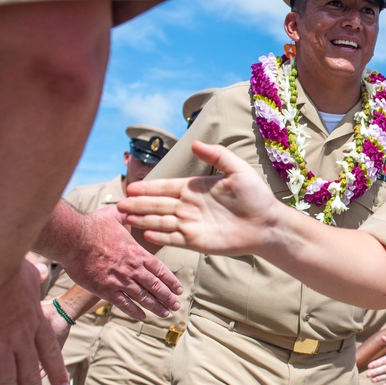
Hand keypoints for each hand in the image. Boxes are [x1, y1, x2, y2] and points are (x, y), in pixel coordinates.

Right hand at [0, 259, 67, 384]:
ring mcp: (0, 345)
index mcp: (36, 322)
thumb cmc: (7, 266)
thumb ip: (36, 277)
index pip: (49, 352)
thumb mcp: (29, 273)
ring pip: (7, 382)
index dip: (56, 372)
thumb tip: (43, 270)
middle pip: (31, 373)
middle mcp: (22, 338)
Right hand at [62, 205, 181, 320]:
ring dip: (156, 306)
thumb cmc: (92, 225)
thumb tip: (133, 206)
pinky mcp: (105, 289)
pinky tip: (142, 316)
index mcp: (137, 252)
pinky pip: (123, 303)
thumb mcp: (115, 215)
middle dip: (168, 297)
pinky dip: (134, 311)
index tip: (178, 288)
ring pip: (143, 297)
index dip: (170, 280)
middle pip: (155, 286)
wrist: (72, 238)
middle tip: (176, 305)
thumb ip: (127, 215)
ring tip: (166, 313)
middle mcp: (132, 268)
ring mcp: (120, 280)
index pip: (160, 269)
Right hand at [120, 142, 283, 255]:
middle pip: (158, 204)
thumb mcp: (238, 170)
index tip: (131, 187)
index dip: (149, 187)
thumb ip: (217, 155)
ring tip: (125, 217)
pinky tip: (146, 233)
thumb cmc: (256, 196)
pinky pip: (174, 238)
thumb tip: (194, 143)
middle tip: (119, 204)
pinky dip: (160, 236)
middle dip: (138, 204)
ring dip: (143, 218)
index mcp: (196, 188)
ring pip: (162, 220)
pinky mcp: (197, 241)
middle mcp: (190, 206)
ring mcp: (192, 224)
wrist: (266, 224)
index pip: (166, 187)